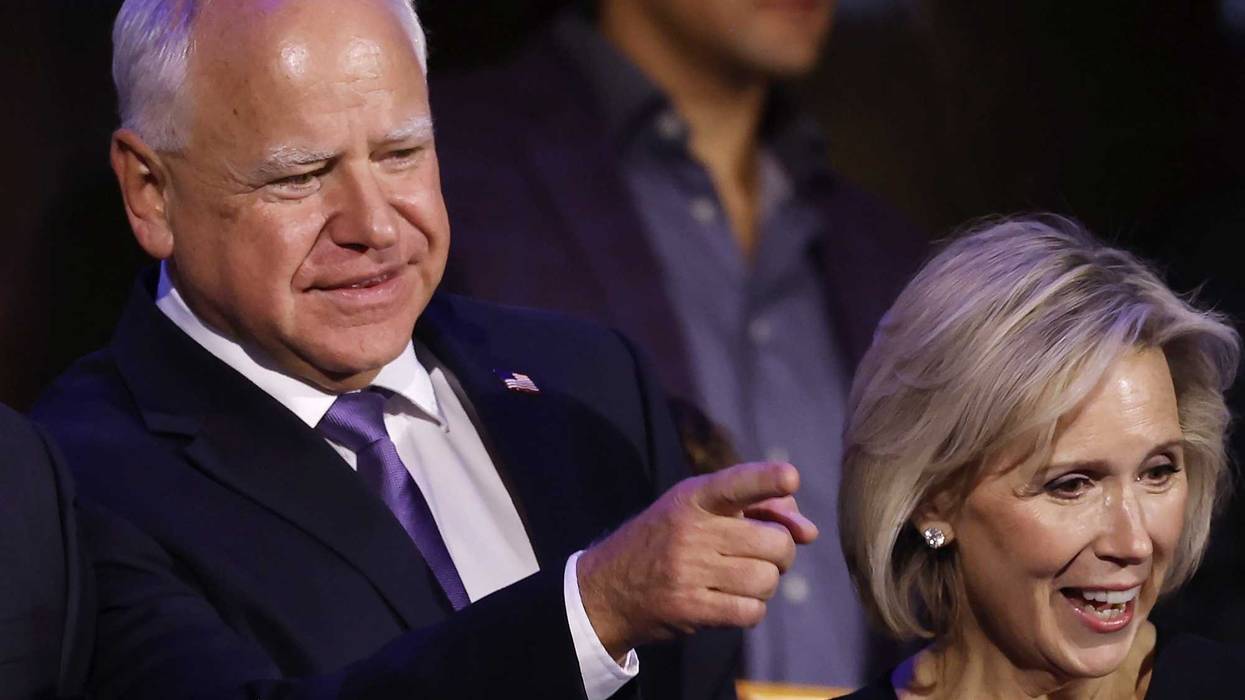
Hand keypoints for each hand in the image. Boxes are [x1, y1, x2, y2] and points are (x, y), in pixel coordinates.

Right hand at [576, 462, 817, 659]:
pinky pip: (751, 611)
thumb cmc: (668, 540)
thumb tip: (809, 531)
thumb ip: (758, 506)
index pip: (736, 483)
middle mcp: (691, 530)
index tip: (790, 477)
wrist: (609, 587)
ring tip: (741, 578)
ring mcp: (688, 571)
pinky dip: (751, 609)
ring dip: (765, 583)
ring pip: (767, 579)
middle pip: (774, 543)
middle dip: (780, 552)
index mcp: (693, 497)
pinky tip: (733, 600)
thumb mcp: (699, 509)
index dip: (766, 479)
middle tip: (762, 554)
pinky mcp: (690, 608)